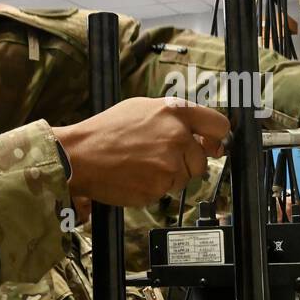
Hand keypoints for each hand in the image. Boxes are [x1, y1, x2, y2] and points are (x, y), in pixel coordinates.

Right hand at [53, 97, 229, 206]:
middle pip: (202, 160)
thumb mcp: (143, 108)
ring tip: (143, 165)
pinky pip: (167, 191)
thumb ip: (177, 118)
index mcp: (175, 112)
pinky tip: (137, 176)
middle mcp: (177, 136)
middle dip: (186, 162)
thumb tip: (204, 135)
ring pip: (185, 178)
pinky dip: (155, 187)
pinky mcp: (160, 187)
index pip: (219, 126)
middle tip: (158, 157)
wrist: (80, 156)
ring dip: (170, 176)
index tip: (212, 145)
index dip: (216, 138)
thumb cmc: (107, 132)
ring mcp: (170, 164)